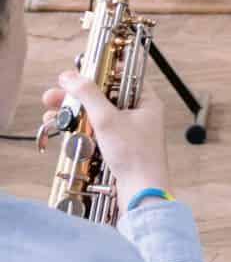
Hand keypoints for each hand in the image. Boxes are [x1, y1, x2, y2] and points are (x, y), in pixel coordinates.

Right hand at [42, 73, 168, 200]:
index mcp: (147, 101)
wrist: (141, 190)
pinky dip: (81, 129)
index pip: (124, 77)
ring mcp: (129, 131)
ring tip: (52, 112)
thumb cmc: (135, 155)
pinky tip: (62, 129)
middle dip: (78, 95)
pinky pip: (97, 131)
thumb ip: (89, 95)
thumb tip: (71, 76)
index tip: (80, 71)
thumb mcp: (107, 119)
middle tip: (56, 94)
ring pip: (98, 115)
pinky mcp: (119, 146)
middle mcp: (140, 114)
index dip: (102, 72)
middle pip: (106, 96)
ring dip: (75, 112)